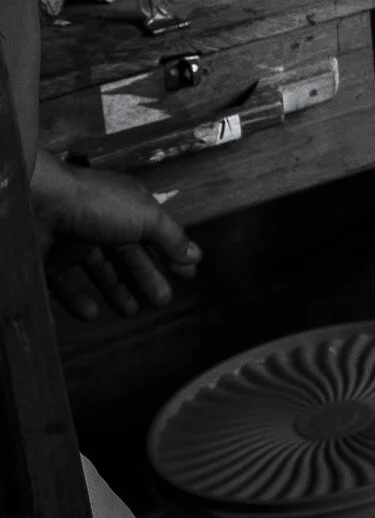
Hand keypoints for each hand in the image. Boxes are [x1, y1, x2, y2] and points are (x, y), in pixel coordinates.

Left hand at [31, 153, 200, 320]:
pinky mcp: (50, 261)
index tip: (187, 274)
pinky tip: (92, 313)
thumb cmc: (96, 204)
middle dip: (148, 278)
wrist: (36, 203)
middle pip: (130, 257)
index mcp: (128, 209)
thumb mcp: (146, 216)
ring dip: (118, 292)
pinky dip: (79, 300)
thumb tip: (194, 254)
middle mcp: (103, 225)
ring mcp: (74, 243)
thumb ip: (170, 237)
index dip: (172, 255)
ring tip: (133, 311)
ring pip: (100, 272)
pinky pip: (66, 284)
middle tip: (162, 300)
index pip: (155, 235)